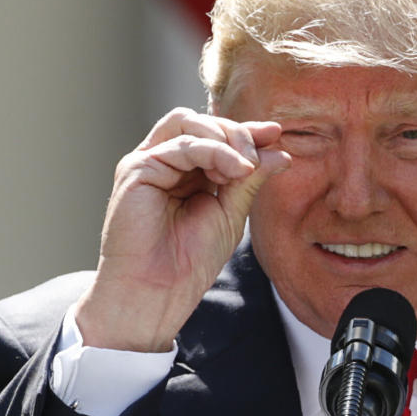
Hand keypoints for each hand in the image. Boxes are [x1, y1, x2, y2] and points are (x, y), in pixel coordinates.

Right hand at [74, 107, 290, 351]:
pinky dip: (213, 151)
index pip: (215, 136)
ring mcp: (147, 163)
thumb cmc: (189, 261)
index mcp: (185, 172)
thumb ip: (249, 179)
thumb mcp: (230, 213)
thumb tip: (280, 151)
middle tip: (261, 154)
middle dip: (237, 132)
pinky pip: (180, 145)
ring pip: (188, 123)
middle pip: (201, 122)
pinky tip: (236, 170)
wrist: (158, 292)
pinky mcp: (136, 169)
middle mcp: (164, 163)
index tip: (276, 134)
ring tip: (247, 167)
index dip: (246, 132)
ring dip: (226, 139)